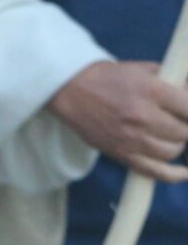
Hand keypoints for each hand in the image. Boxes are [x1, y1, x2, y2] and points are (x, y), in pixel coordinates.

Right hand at [49, 60, 187, 181]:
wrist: (70, 89)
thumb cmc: (108, 77)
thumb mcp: (142, 69)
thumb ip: (172, 81)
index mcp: (151, 91)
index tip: (186, 109)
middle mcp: (143, 116)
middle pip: (184, 132)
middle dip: (184, 125)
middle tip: (176, 119)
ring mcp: (132, 138)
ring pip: (172, 151)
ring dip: (175, 142)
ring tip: (167, 134)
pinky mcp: (121, 154)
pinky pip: (155, 172)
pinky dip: (175, 175)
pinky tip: (185, 173)